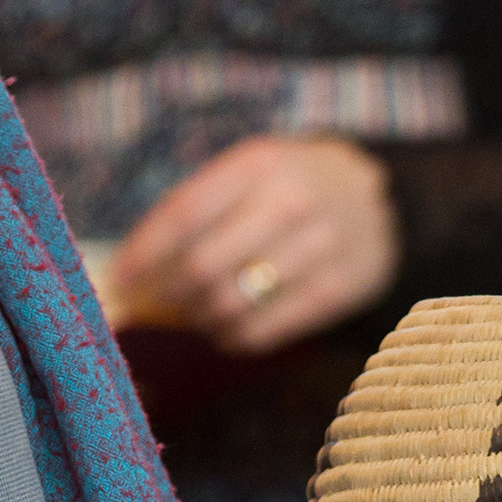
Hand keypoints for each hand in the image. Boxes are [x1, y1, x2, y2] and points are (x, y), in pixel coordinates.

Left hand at [109, 134, 399, 353]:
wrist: (380, 199)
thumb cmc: (291, 187)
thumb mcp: (250, 173)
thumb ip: (196, 210)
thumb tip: (131, 271)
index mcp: (259, 164)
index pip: (184, 216)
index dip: (144, 255)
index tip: (121, 281)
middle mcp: (293, 201)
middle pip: (204, 266)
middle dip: (168, 294)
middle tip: (157, 304)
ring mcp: (322, 247)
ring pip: (233, 302)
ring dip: (200, 318)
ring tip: (194, 316)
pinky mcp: (341, 289)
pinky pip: (268, 329)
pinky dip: (235, 337)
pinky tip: (227, 330)